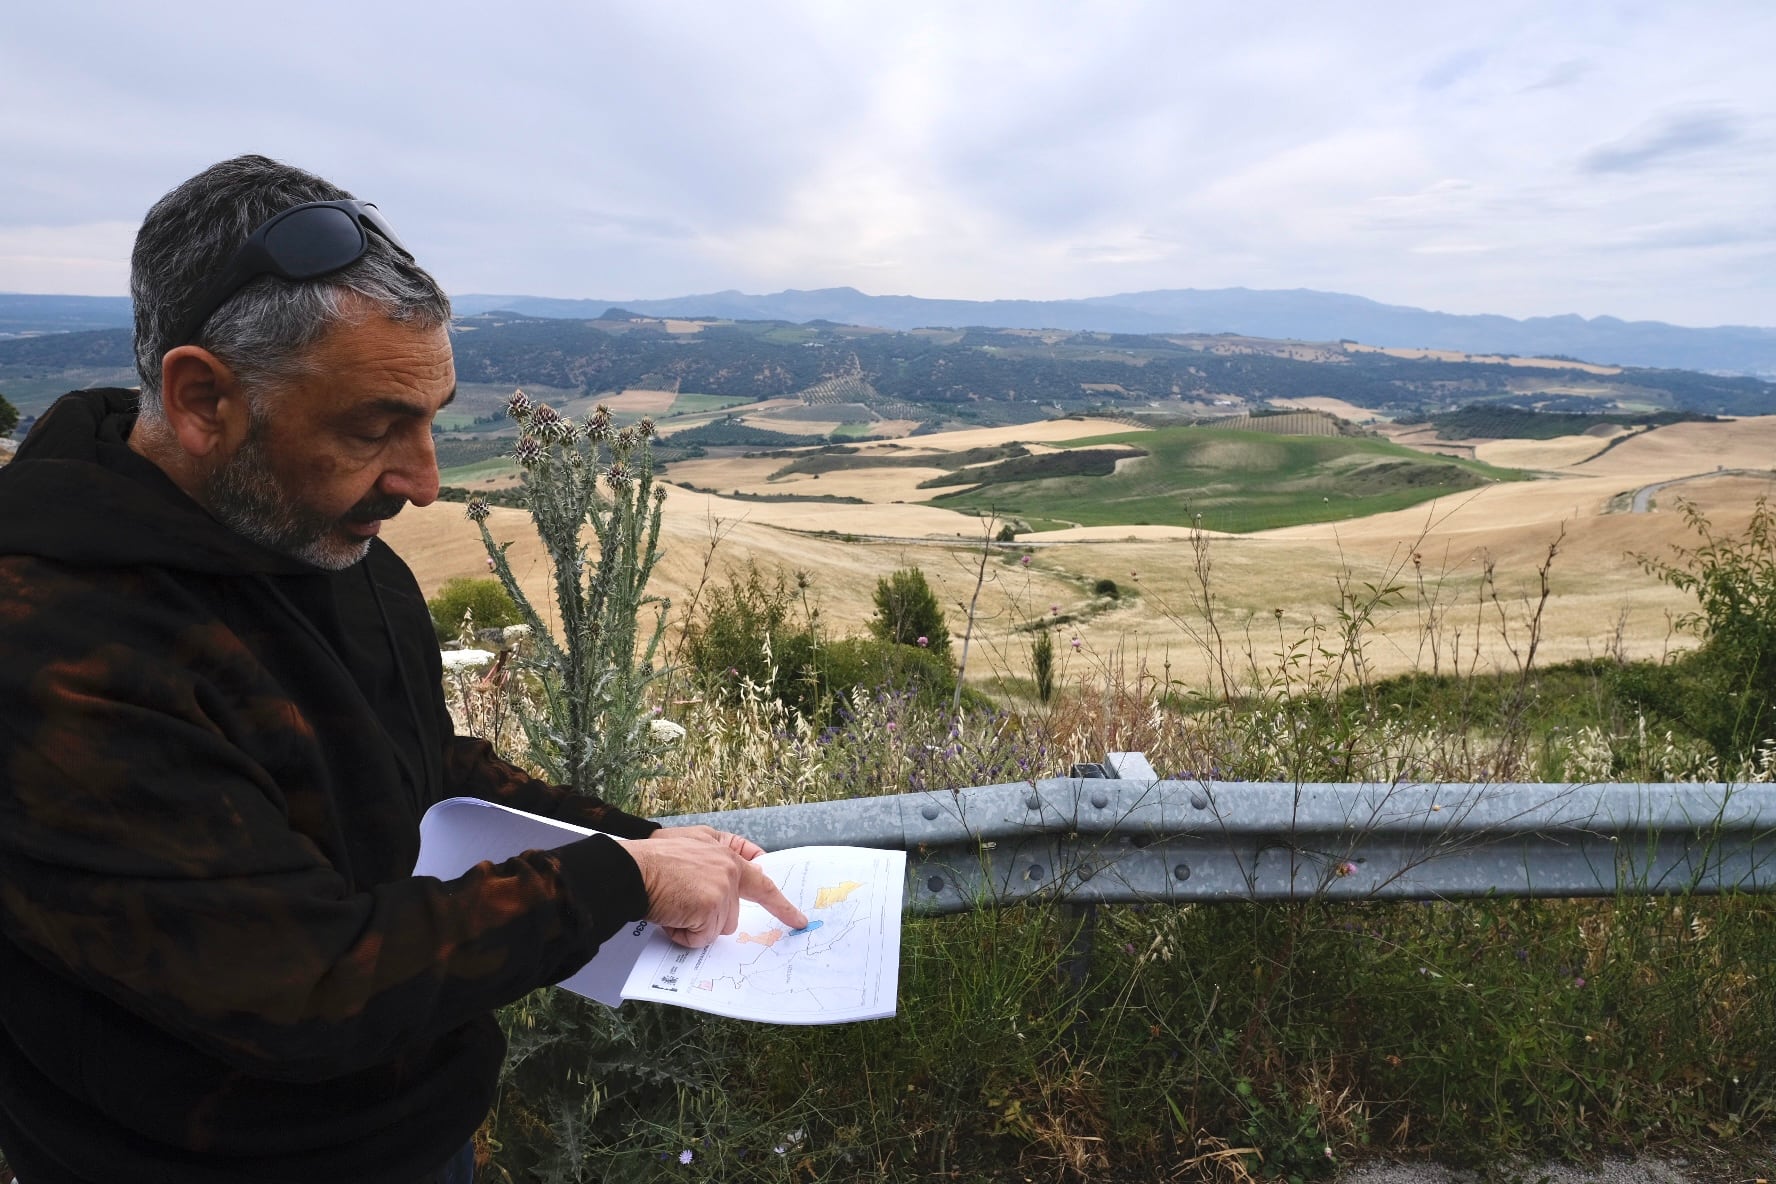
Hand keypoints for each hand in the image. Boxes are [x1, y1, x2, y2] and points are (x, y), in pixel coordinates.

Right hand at [618, 828, 807, 947]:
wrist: (630, 871)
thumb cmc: (650, 859)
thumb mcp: (687, 840)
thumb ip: (714, 851)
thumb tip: (736, 867)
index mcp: (725, 852)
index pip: (760, 878)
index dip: (779, 902)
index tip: (798, 919)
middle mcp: (729, 868)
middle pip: (732, 912)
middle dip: (707, 916)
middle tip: (680, 902)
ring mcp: (723, 888)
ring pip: (718, 927)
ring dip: (693, 926)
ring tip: (671, 906)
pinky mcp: (711, 908)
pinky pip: (702, 938)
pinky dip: (684, 935)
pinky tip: (670, 917)